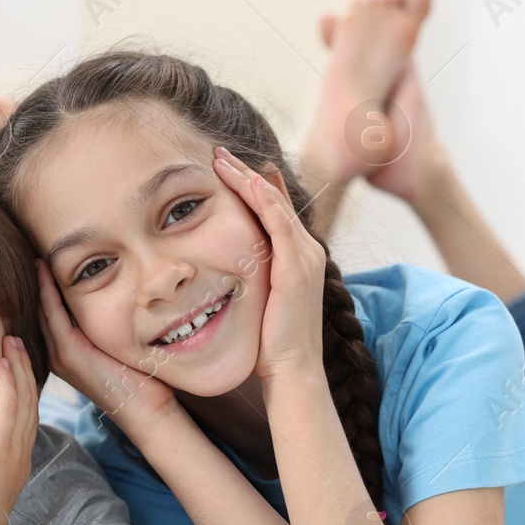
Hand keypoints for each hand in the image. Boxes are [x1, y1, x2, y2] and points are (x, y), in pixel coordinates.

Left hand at [0, 337, 38, 524]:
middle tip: (15, 344)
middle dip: (22, 369)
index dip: (20, 387)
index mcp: (16, 459)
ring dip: (17, 367)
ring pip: (22, 397)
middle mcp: (21, 450)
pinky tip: (2, 362)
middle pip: (28, 400)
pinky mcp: (1, 447)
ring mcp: (14, 448)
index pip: (22, 414)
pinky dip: (8, 381)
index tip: (11, 365)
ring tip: (11, 343)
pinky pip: (9, 405)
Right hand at [34, 260, 177, 433]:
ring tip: (31, 250)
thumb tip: (110, 291)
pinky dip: (47, 290)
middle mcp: (56, 352)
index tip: (40, 254)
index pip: (47, 309)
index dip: (42, 282)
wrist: (144, 409)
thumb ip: (104, 322)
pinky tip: (43, 268)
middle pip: (37, 306)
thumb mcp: (115, 343)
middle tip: (27, 244)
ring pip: (41, 308)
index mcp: (65, 350)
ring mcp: (60, 354)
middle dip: (34, 277)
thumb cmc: (137, 377)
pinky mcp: (69, 353)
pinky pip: (53, 314)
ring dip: (36, 279)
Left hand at [212, 148, 326, 384]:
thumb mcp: (257, 300)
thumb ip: (248, 277)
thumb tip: (221, 269)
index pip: (274, 210)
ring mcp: (305, 257)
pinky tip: (247, 180)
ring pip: (275, 204)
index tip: (223, 168)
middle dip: (244, 174)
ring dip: (247, 178)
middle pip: (273, 199)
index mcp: (297, 257)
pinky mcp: (298, 267)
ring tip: (220, 158)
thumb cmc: (270, 344)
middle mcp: (307, 251)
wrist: (292, 372)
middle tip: (217, 153)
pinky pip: (280, 223)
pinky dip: (264, 199)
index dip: (250, 186)